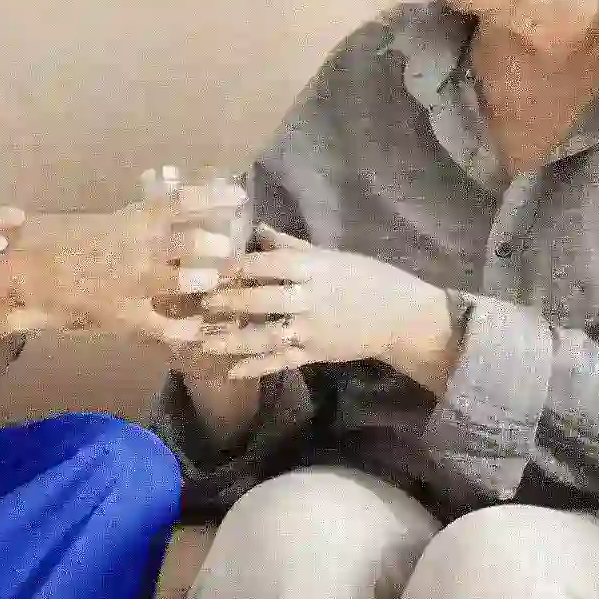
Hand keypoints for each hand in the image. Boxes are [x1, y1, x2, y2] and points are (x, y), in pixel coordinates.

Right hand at [11, 187, 244, 342]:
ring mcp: (132, 282)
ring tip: (219, 283)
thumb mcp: (97, 225)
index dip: (212, 196)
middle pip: (189, 241)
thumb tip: (170, 209)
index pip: (179, 201)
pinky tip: (198, 331)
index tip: (239, 194)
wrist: (25, 277)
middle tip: (235, 252)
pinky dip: (184, 329)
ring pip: (181, 278)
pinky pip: (163, 325)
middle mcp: (136, 247)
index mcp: (129, 220)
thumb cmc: (56, 246)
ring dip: (204, 279)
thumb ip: (133, 221)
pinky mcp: (125, 315)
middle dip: (216, 245)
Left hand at [196, 226, 455, 383]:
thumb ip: (291, 245)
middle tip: (197, 303)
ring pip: (267, 335)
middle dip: (229, 302)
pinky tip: (231, 370)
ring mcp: (312, 329)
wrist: (401, 317)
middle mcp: (310, 298)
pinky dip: (257, 367)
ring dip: (234, 340)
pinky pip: (281, 361)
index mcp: (314, 268)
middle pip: (263, 299)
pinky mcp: (315, 353)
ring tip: (203, 342)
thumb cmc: (366, 278)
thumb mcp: (332, 255)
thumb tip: (256, 228)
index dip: (240, 265)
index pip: (271, 264)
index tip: (211, 265)